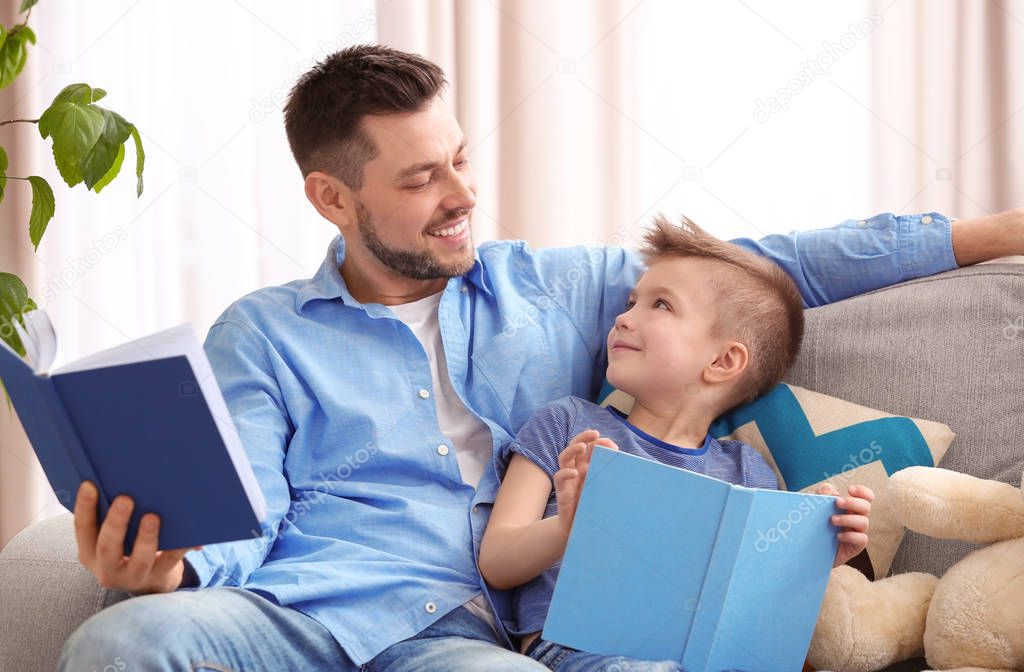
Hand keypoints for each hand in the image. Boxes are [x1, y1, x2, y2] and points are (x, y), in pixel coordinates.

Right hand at [74, 481, 201, 593]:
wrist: (151, 581)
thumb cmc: (129, 546)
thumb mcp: (114, 536)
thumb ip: (112, 515)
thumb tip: (128, 481)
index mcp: (91, 552)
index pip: (83, 528)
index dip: (85, 507)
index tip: (89, 484)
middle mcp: (107, 568)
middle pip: (108, 547)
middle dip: (116, 523)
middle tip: (125, 499)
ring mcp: (134, 576)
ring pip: (139, 560)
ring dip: (146, 538)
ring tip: (152, 517)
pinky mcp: (158, 577)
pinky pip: (171, 561)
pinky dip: (179, 546)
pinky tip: (186, 533)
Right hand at [553, 430, 618, 537]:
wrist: (581, 532)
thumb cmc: (595, 508)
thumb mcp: (606, 490)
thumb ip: (611, 475)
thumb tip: (620, 459)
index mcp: (587, 467)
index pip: (589, 447)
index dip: (597, 442)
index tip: (610, 443)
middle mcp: (576, 470)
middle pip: (575, 447)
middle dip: (583, 437)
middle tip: (594, 433)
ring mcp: (568, 481)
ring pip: (564, 458)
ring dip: (572, 449)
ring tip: (582, 447)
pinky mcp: (562, 493)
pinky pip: (559, 479)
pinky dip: (565, 474)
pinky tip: (574, 473)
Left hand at [816, 483, 873, 567]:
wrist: (811, 552)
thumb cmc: (816, 526)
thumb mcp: (816, 509)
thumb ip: (821, 496)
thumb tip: (830, 489)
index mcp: (850, 507)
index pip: (866, 497)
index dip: (863, 491)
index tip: (850, 489)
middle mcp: (857, 518)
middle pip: (866, 507)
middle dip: (852, 502)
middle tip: (837, 503)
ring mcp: (857, 533)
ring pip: (864, 522)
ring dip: (848, 519)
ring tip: (832, 520)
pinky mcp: (856, 546)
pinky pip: (862, 539)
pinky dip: (850, 536)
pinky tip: (837, 536)